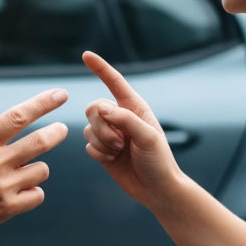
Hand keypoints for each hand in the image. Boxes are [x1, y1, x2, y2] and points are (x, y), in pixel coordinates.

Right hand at [0, 89, 68, 245]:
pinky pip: (37, 195)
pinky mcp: (8, 209)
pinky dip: (32, 193)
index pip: (17, 117)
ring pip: (41, 170)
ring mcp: (3, 187)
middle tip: (61, 129)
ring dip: (37, 168)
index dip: (42, 103)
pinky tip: (18, 193)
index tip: (60, 94)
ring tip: (23, 172)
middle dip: (56, 132)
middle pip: (39, 141)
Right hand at [82, 51, 182, 211]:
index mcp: (134, 108)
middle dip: (102, 126)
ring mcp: (110, 134)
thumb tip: (102, 109)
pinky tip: (112, 160)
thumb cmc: (159, 161)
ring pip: (88, 128)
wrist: (156, 189)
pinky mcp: (101, 150)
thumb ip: (126, 120)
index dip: (100, 68)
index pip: (114, 83)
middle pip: (93, 108)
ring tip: (119, 152)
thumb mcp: (148, 137)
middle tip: (120, 142)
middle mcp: (120, 118)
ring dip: (102, 142)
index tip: (86, 55)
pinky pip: (87, 145)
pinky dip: (98, 153)